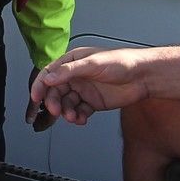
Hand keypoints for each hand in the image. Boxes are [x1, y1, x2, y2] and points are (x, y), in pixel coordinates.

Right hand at [30, 45, 154, 124]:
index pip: (50, 73)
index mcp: (73, 62)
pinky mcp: (93, 102)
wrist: (143, 77)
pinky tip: (81, 119)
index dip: (40, 85)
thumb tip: (48, 78)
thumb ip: (69, 71)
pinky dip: (78, 117)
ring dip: (66, 112)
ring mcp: (85, 89)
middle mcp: (77, 76)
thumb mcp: (92, 64)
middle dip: (54, 102)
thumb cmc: (122, 62)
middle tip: (56, 110)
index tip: (35, 97)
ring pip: (67, 103)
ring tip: (72, 117)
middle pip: (56, 91)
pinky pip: (79, 111)